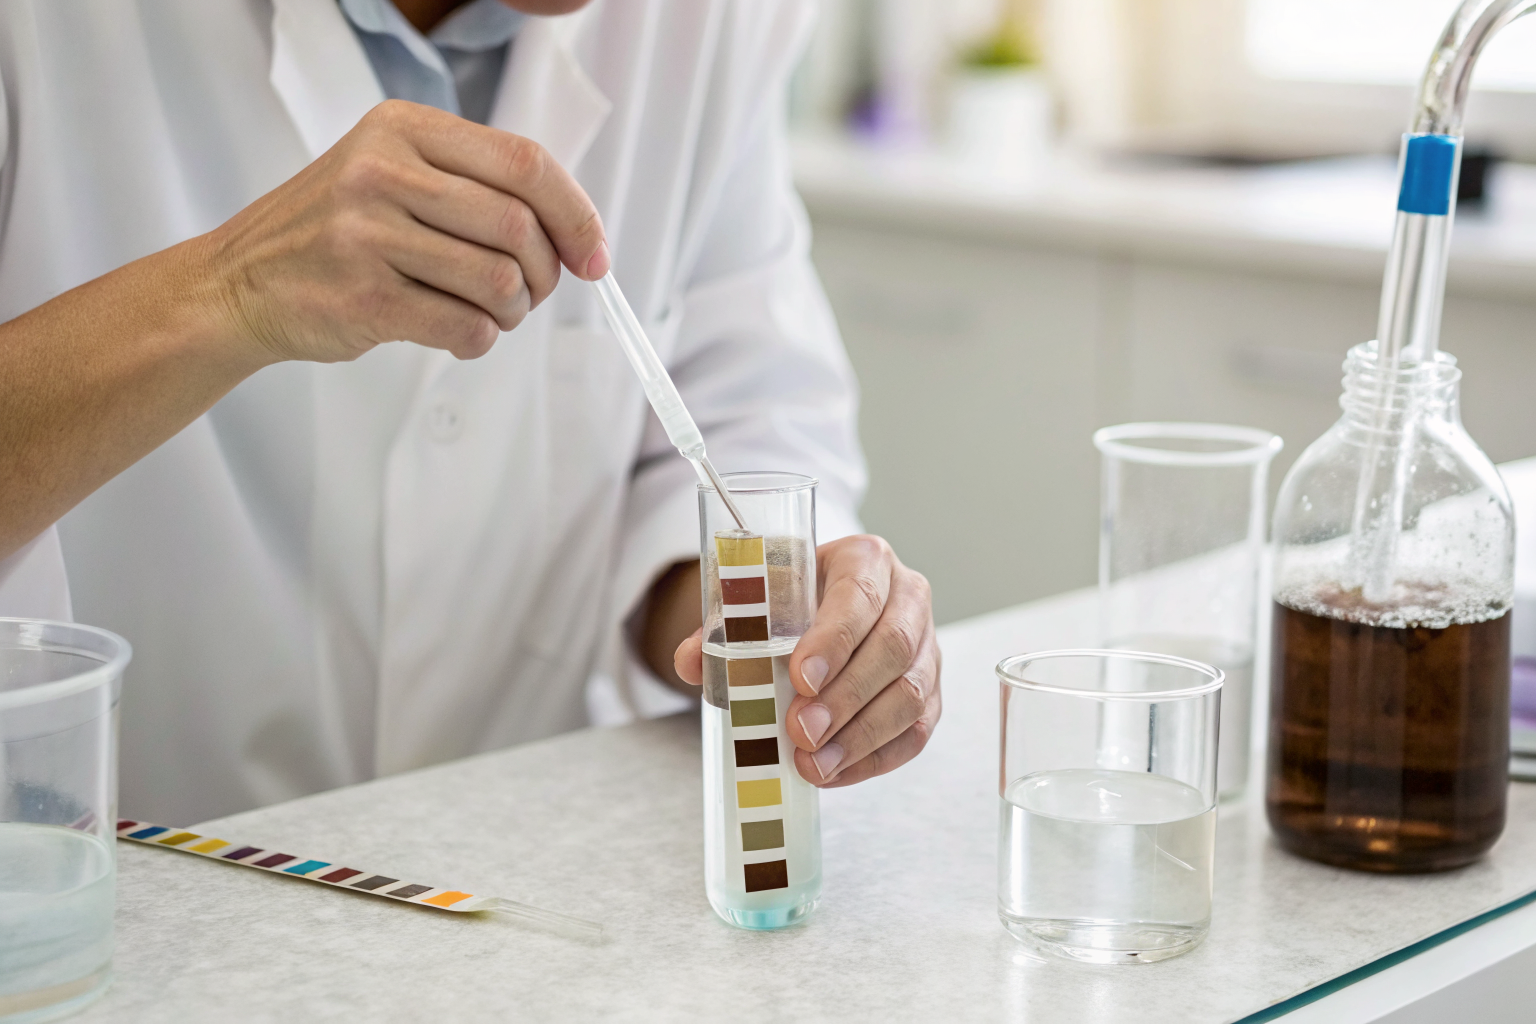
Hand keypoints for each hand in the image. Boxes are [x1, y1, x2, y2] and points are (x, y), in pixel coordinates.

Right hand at [203, 99, 607, 365]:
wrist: (238, 281)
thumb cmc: (334, 231)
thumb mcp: (393, 173)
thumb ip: (475, 186)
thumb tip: (575, 235)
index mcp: (403, 129)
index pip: (525, 163)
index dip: (575, 214)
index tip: (592, 256)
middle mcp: (383, 171)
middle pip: (519, 227)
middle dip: (544, 274)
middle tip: (529, 293)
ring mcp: (368, 235)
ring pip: (499, 282)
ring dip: (513, 312)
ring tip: (491, 313)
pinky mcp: (363, 298)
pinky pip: (465, 326)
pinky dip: (480, 340)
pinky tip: (460, 332)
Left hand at [674, 535, 940, 786]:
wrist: (825, 607)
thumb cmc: (793, 599)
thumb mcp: (758, 597)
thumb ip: (723, 626)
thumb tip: (690, 662)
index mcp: (867, 559)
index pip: (860, 596)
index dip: (833, 640)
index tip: (798, 679)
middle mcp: (908, 597)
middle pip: (892, 649)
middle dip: (844, 697)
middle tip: (801, 732)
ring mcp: (927, 647)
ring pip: (910, 695)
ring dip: (860, 736)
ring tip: (814, 764)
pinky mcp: (930, 691)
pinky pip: (916, 731)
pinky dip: (875, 758)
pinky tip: (835, 772)